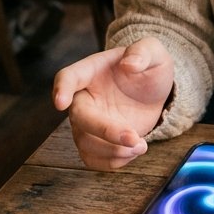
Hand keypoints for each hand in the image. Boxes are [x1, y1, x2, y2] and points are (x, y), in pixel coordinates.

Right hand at [52, 38, 174, 170]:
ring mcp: (88, 122)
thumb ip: (143, 52)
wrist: (152, 90)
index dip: (61, 89)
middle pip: (80, 118)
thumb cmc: (147, 67)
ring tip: (141, 145)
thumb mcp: (153, 51)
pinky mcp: (96, 142)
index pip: (67, 77)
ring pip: (85, 144)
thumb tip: (130, 63)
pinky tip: (134, 151)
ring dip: (113, 151)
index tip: (61, 103)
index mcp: (90, 71)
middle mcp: (84, 98)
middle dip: (105, 131)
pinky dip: (113, 162)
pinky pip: (93, 160)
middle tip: (134, 138)